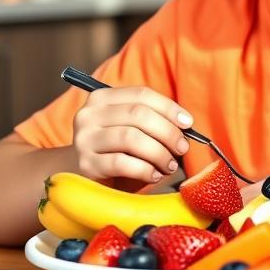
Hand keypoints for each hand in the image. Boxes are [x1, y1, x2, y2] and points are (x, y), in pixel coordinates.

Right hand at [72, 85, 193, 186]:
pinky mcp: (86, 164)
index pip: (141, 94)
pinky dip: (145, 169)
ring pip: (131, 138)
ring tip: (169, 165)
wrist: (82, 175)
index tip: (188, 123)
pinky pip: (122, 163)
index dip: (169, 107)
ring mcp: (84, 139)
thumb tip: (185, 124)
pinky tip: (154, 175)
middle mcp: (89, 114)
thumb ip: (151, 120)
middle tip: (182, 148)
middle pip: (138, 114)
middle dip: (167, 132)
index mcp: (102, 98)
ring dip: (159, 153)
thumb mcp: (129, 128)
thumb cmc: (115, 150)